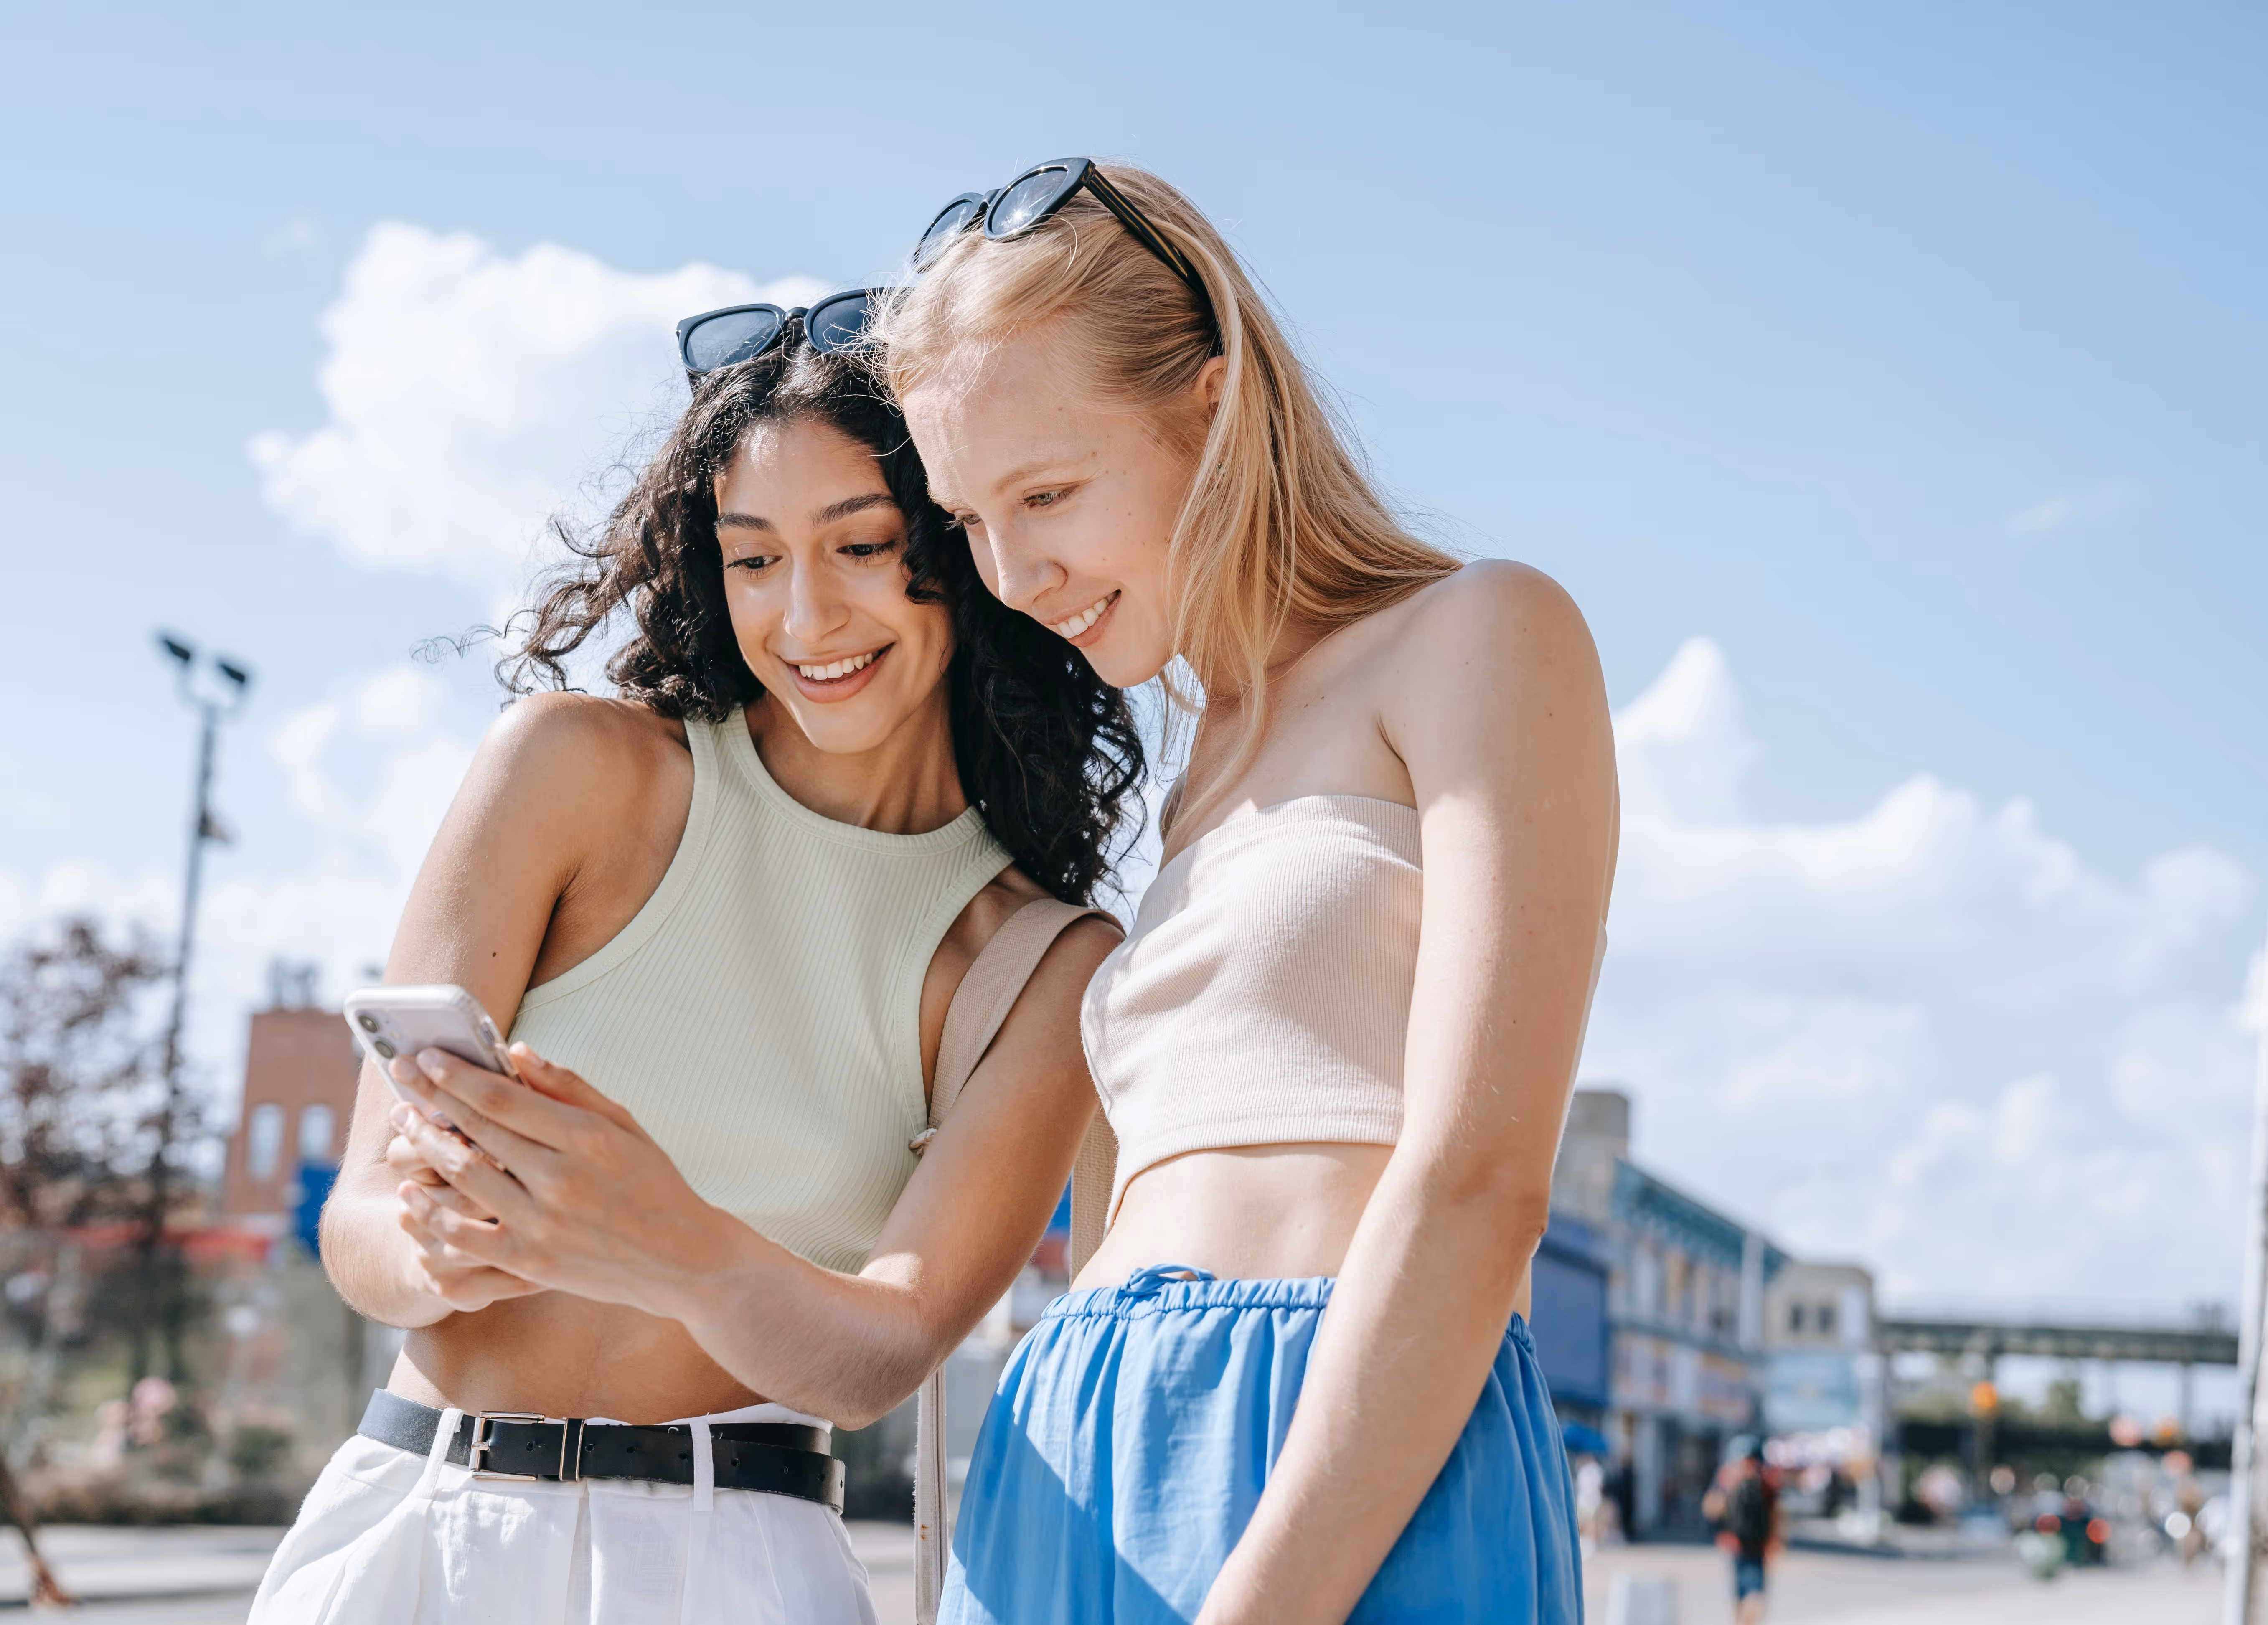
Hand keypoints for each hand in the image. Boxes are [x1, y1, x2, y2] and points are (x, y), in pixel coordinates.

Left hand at [385, 1043, 746, 1316]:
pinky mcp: (531, 1262)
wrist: (683, 1259)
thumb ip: (570, 1088)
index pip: (504, 1098)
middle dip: (430, 1098)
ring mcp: (542, 1224)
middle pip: (476, 1131)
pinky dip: (433, 1214)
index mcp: (586, 1138)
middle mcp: (560, 1180)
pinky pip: (466, 1238)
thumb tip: (518, 1052)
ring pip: (463, 1179)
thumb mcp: (624, 1125)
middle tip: (399, 1073)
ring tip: (403, 1124)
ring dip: (425, 1147)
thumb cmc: (656, 1184)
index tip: (428, 1056)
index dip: (458, 1075)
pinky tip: (410, 1194)